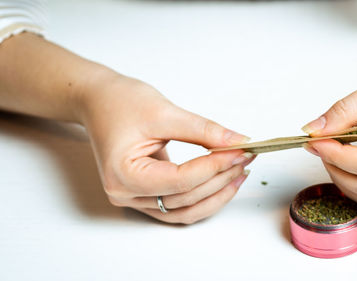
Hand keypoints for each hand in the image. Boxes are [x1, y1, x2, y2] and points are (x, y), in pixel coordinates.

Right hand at [79, 75, 253, 223]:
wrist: (98, 101)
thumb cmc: (119, 102)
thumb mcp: (163, 112)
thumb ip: (203, 130)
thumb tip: (237, 142)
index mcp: (123, 175)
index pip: (181, 180)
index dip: (215, 167)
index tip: (240, 151)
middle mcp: (126, 194)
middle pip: (185, 198)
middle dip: (220, 178)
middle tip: (245, 157)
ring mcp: (135, 198)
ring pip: (185, 210)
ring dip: (216, 194)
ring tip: (240, 171)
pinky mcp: (145, 194)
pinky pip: (179, 206)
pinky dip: (203, 196)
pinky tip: (223, 180)